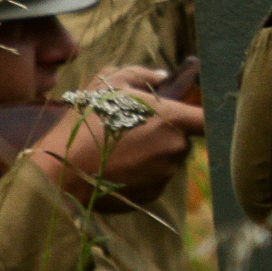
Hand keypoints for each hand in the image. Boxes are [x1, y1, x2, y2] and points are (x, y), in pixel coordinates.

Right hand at [28, 65, 205, 206]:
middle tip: (133, 127)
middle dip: (165, 132)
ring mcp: (165, 176)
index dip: (207, 114)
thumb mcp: (108, 83)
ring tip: (117, 148)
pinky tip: (115, 167)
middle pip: (183, 139)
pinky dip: (140, 174)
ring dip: (151, 153)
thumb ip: (141, 74)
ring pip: (166, 160)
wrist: (62, 171)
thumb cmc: (86, 122)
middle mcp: (175, 149)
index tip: (195, 112)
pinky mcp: (151, 196)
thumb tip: (163, 76)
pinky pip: (153, 180)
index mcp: (172, 119)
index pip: (209, 118)